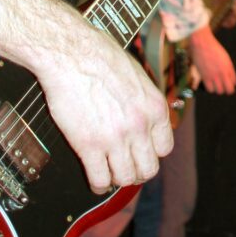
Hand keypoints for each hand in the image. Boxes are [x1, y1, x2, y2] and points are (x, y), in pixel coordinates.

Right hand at [33, 9, 173, 194]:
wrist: (71, 53)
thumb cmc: (99, 56)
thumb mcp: (137, 75)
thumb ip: (144, 101)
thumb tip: (145, 118)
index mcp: (154, 107)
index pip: (164, 148)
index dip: (151, 152)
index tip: (141, 151)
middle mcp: (140, 125)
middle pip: (148, 169)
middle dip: (136, 170)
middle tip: (125, 165)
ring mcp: (115, 138)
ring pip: (125, 178)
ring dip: (117, 177)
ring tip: (108, 170)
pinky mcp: (89, 145)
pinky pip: (99, 179)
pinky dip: (98, 183)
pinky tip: (95, 176)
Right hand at [188, 24, 235, 93]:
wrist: (202, 43)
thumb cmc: (213, 47)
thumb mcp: (225, 57)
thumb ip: (229, 68)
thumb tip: (231, 78)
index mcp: (229, 67)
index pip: (234, 82)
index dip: (231, 83)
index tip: (228, 80)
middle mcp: (223, 73)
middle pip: (229, 90)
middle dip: (227, 89)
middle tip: (223, 85)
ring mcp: (214, 75)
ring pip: (219, 91)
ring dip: (218, 89)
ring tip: (216, 84)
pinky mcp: (205, 76)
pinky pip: (210, 89)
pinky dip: (210, 88)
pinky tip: (209, 82)